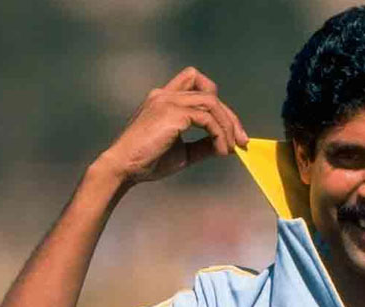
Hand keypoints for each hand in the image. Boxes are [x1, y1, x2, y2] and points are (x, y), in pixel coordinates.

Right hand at [97, 67, 247, 183]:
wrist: (123, 169)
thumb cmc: (148, 161)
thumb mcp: (183, 152)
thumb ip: (204, 145)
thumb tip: (229, 145)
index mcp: (165, 98)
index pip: (196, 80)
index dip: (217, 100)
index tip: (228, 127)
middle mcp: (166, 94)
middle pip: (210, 92)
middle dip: (230, 117)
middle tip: (241, 141)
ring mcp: (168, 101)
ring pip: (212, 103)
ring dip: (227, 126)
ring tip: (231, 148)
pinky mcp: (172, 113)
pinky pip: (207, 119)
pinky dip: (219, 135)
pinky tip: (220, 151)